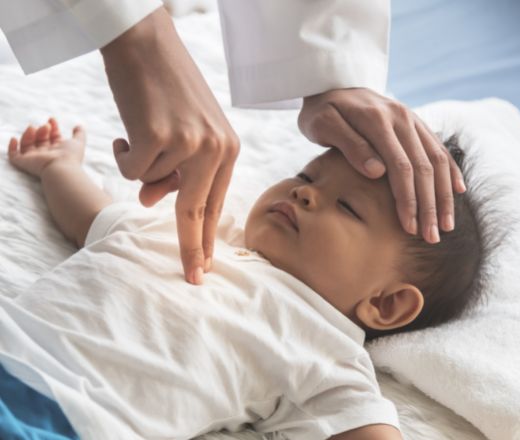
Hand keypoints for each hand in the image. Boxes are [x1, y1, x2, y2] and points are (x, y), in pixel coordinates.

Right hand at [7, 117, 85, 176]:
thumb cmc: (70, 156)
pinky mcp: (24, 162)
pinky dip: (12, 147)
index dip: (52, 127)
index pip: (52, 136)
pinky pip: (13, 155)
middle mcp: (45, 154)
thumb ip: (79, 134)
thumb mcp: (78, 142)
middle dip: (42, 130)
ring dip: (28, 134)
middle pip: (40, 139)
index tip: (52, 119)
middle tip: (46, 126)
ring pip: (27, 144)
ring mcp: (34, 158)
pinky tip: (14, 138)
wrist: (60, 168)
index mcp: (57, 150)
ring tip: (34, 128)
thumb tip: (79, 125)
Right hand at [100, 7, 238, 284]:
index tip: (207, 268)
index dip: (209, 237)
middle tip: (193, 279)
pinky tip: (129, 127)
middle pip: (196, 212)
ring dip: (138, 164)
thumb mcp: (180, 132)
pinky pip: (131, 170)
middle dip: (192, 248)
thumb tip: (149, 201)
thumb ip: (174, 170)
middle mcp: (216, 148)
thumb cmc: (164, 87)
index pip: (216, 203)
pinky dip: (122, 153)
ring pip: (150, 185)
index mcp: (228, 148)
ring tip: (143, 130)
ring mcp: (190, 144)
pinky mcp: (160, 138)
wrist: (146, 43)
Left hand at [298, 88, 465, 243]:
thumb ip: (350, 146)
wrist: (331, 81)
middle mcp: (402, 118)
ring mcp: (412, 120)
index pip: (401, 167)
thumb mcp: (324, 125)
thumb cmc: (322, 110)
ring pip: (438, 161)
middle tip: (431, 238)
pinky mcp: (416, 124)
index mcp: (378, 121)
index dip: (408, 200)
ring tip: (446, 226)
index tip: (409, 227)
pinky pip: (439, 148)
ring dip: (443, 196)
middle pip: (424, 168)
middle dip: (430, 206)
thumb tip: (377, 172)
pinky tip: (458, 192)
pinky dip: (451, 171)